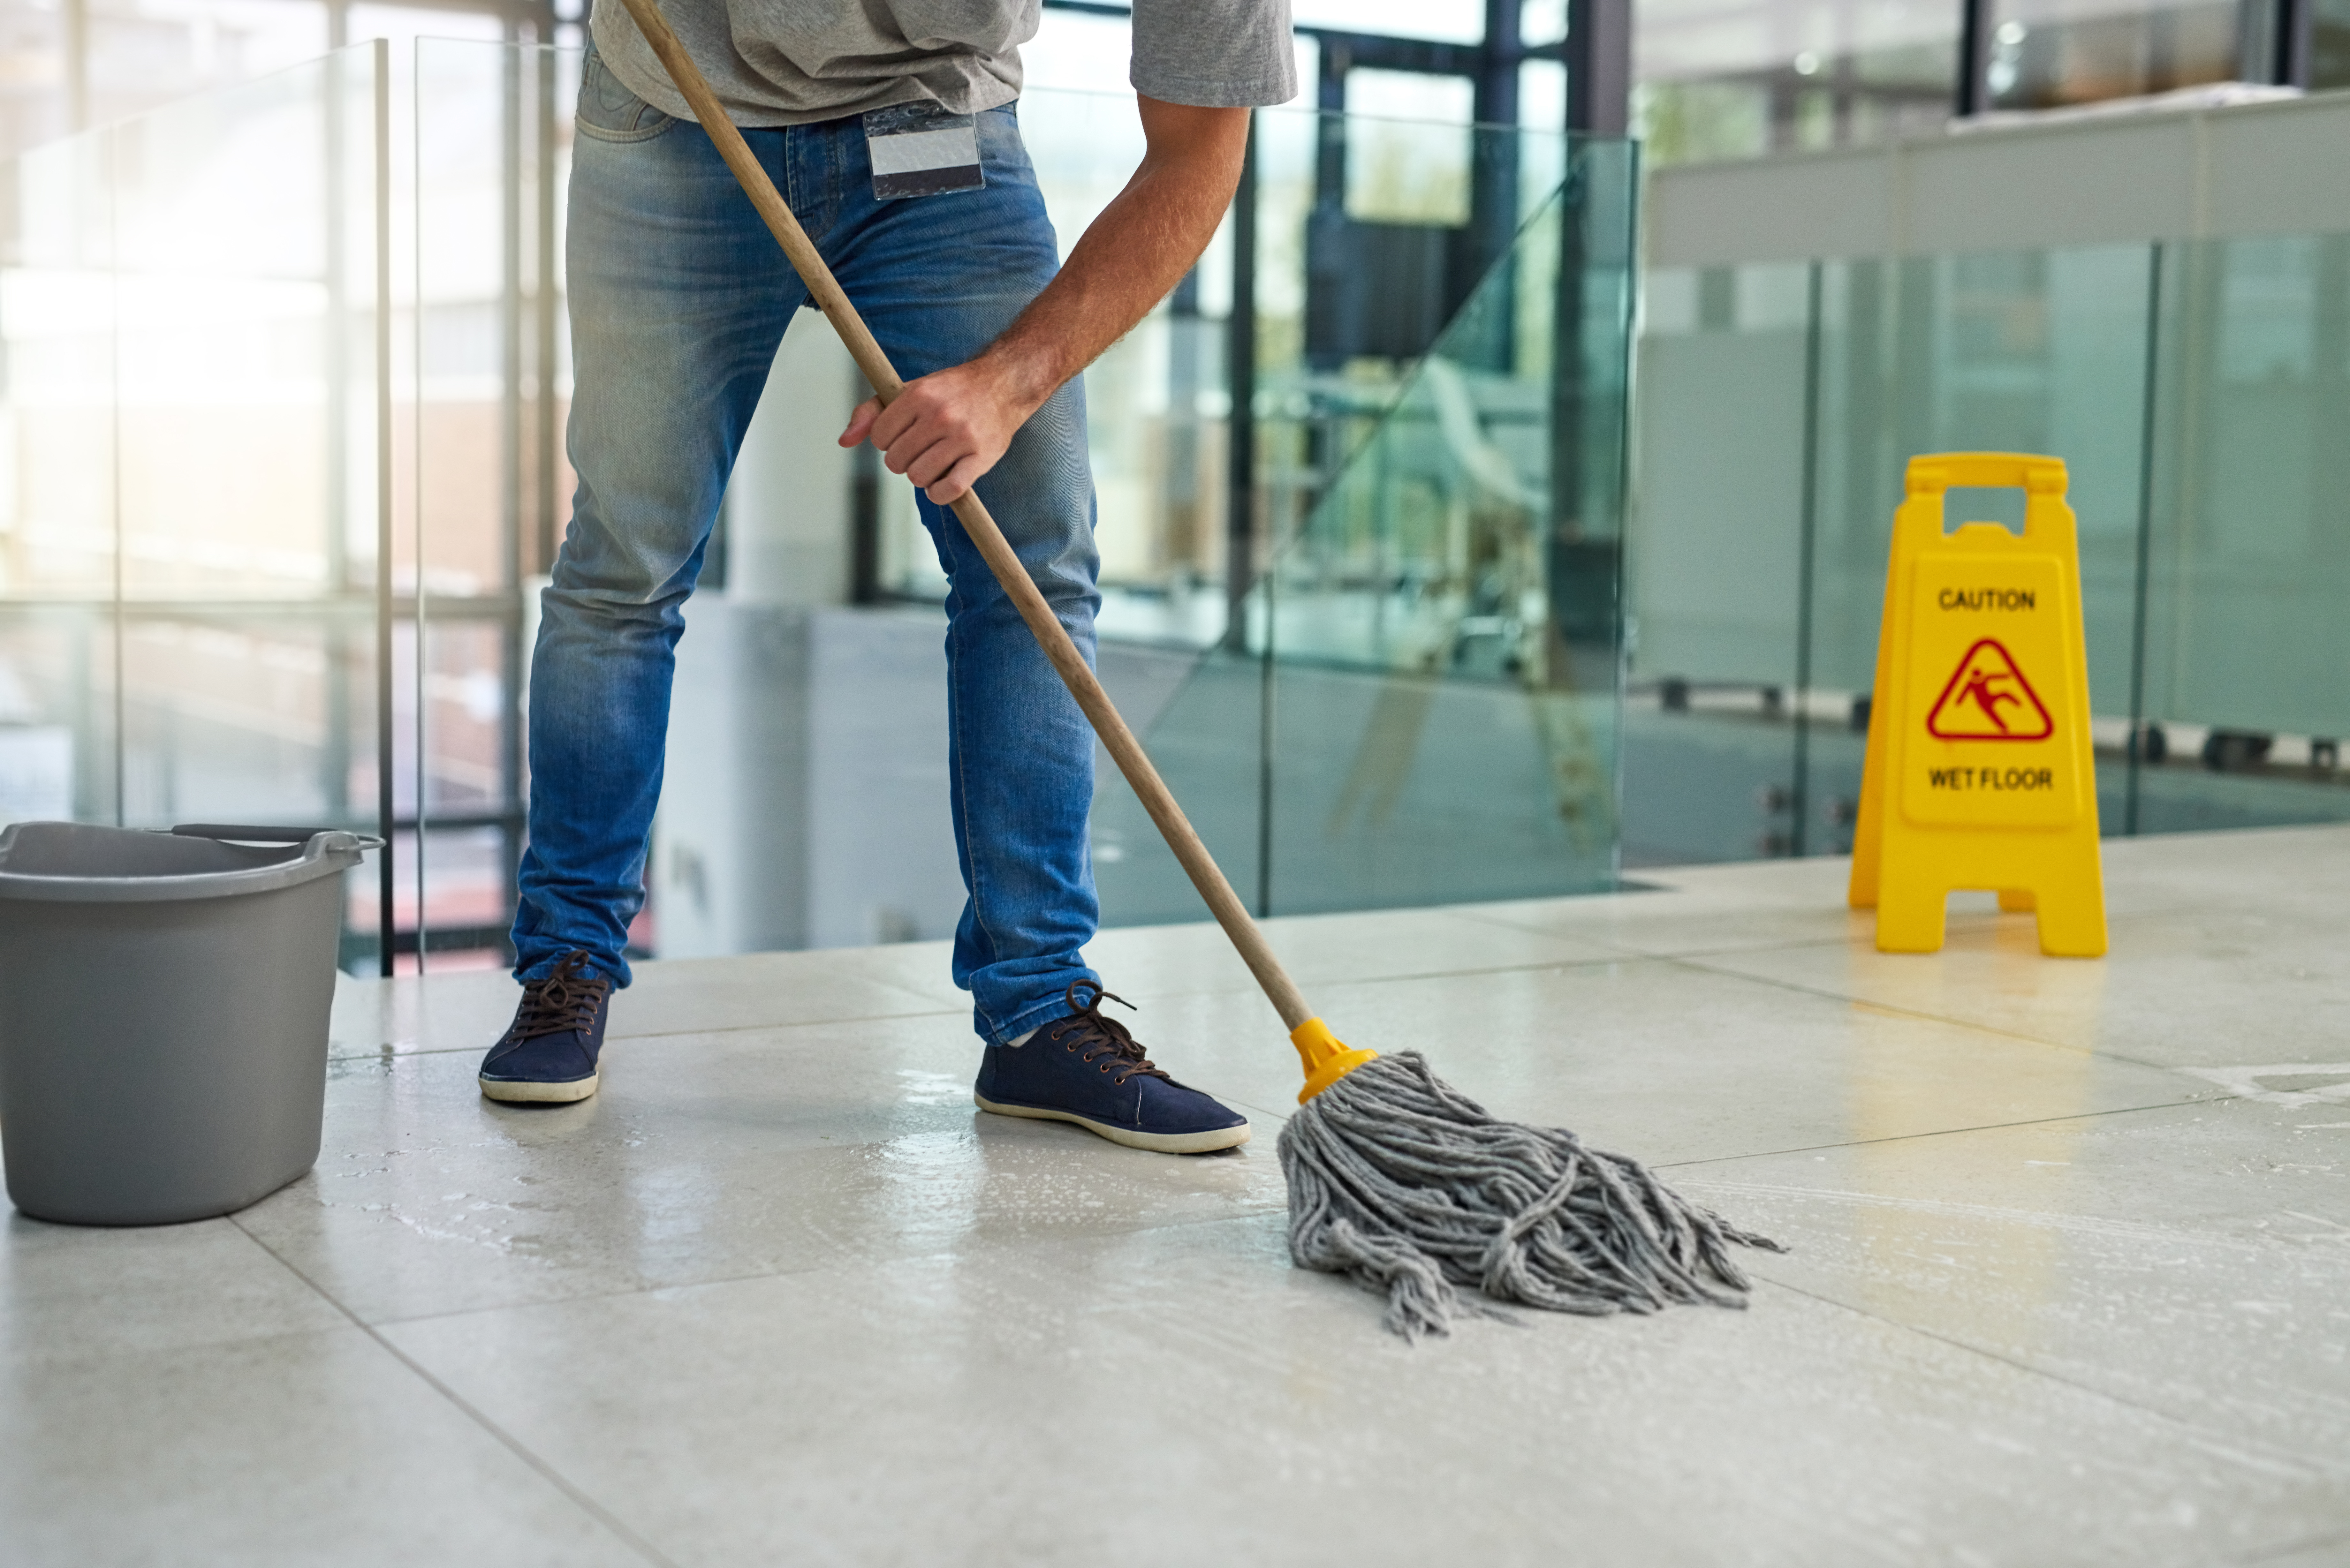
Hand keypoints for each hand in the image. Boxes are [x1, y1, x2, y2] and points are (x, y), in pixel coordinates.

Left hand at [837, 358, 1043, 506]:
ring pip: (918, 478)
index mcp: (918, 395)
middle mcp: (940, 414)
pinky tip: (942, 483)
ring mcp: (962, 437)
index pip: (879, 437)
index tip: (903, 435)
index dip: (887, 441)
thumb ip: (873, 412)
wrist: (1004, 384)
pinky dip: (940, 494)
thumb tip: (844, 441)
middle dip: (903, 460)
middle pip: (896, 461)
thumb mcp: (910, 390)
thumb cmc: (951, 391)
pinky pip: (948, 490)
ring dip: (921, 477)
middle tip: (920, 451)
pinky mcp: (982, 457)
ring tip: (933, 463)